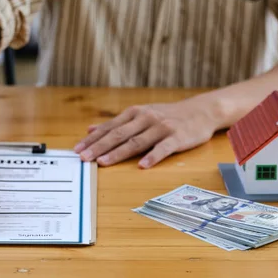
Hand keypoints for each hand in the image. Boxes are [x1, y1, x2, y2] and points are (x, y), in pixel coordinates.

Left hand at [73, 98, 221, 167]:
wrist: (200, 111)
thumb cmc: (167, 115)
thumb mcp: (140, 114)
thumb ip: (116, 123)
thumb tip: (90, 129)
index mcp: (134, 113)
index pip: (109, 128)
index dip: (92, 139)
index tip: (77, 149)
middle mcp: (145, 118)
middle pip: (118, 134)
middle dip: (99, 146)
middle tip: (84, 157)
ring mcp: (161, 128)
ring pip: (136, 141)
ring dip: (118, 152)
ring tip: (103, 162)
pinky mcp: (177, 138)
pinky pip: (163, 148)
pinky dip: (152, 156)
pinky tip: (142, 165)